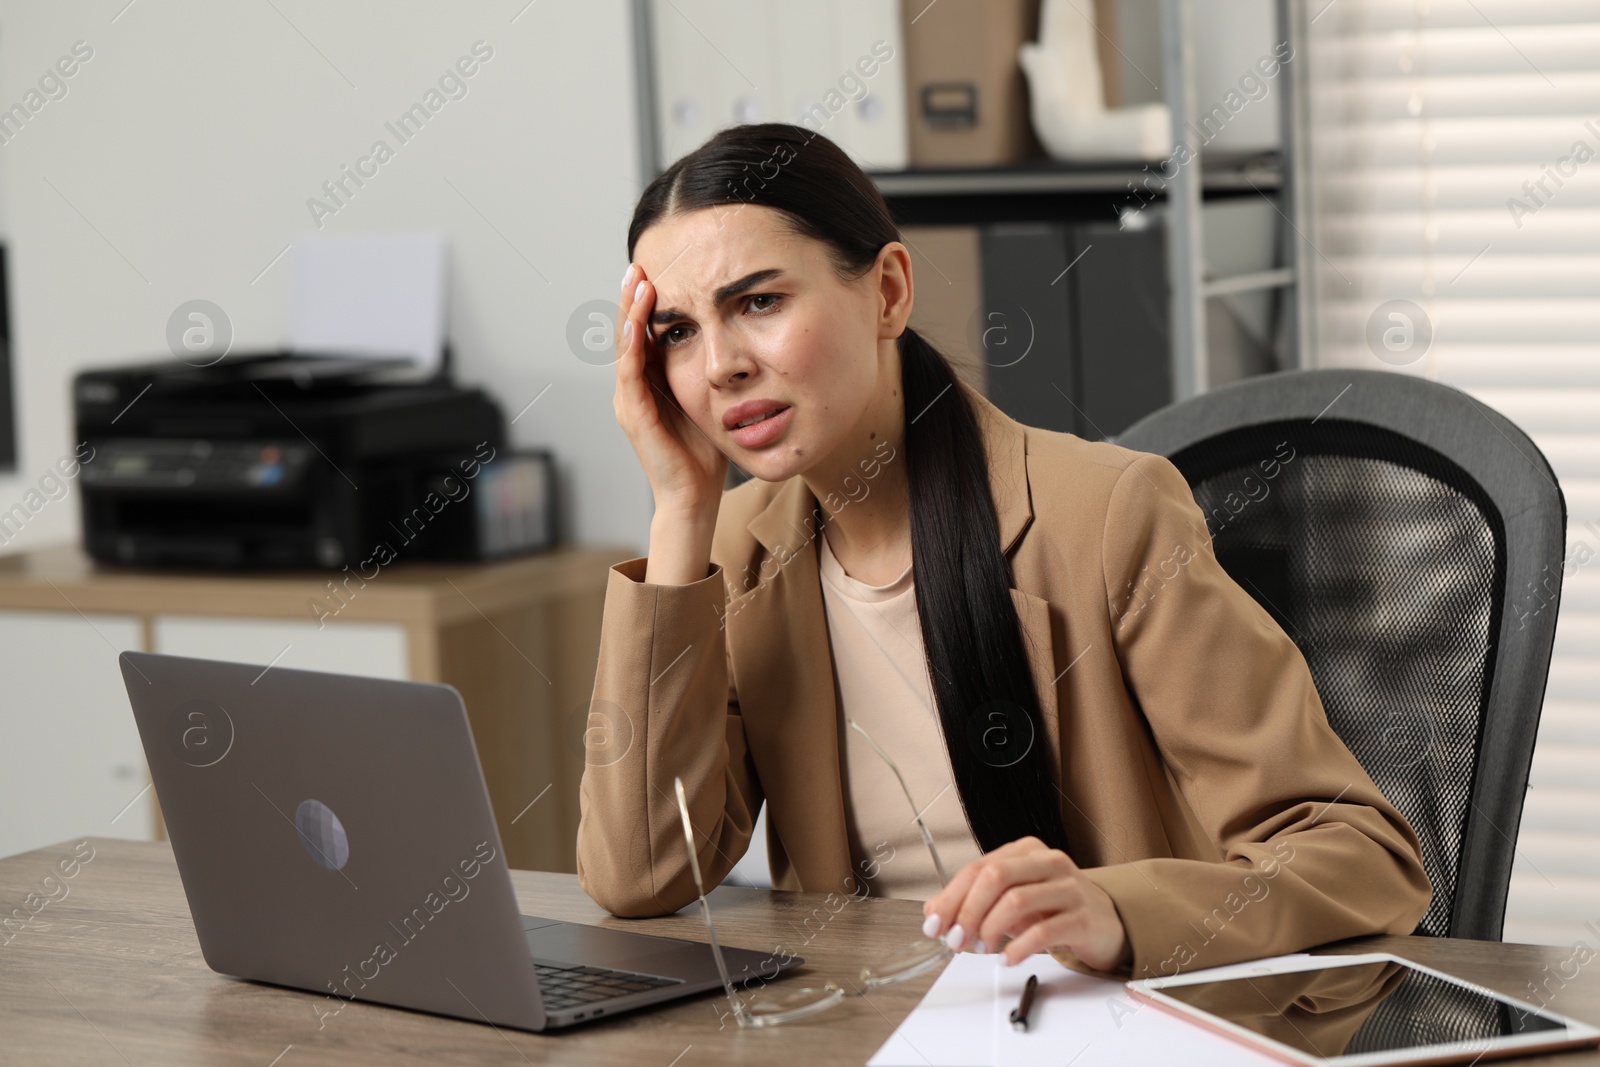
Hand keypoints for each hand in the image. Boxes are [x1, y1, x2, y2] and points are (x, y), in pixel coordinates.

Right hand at [613, 263, 727, 515]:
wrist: (694, 497)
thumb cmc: (703, 453)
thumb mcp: (708, 400)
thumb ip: (706, 372)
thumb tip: (726, 339)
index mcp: (650, 383)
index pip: (644, 333)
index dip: (647, 304)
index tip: (658, 269)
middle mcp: (633, 388)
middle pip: (628, 333)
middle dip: (632, 298)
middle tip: (639, 263)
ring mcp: (629, 401)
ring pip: (624, 346)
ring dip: (629, 313)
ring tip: (637, 281)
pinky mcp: (634, 415)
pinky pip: (630, 372)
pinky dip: (633, 344)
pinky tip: (638, 322)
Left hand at [921, 837, 1130, 971]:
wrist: (1108, 923)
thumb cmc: (1055, 908)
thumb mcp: (1012, 899)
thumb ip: (973, 902)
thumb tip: (933, 912)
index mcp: (1026, 851)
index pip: (979, 867)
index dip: (951, 897)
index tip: (934, 924)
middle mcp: (1048, 862)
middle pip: (995, 877)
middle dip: (967, 910)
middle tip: (955, 940)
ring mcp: (1068, 887)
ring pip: (1017, 900)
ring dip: (990, 929)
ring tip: (980, 949)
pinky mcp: (1082, 917)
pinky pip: (1043, 931)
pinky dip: (1018, 947)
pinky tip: (1007, 958)